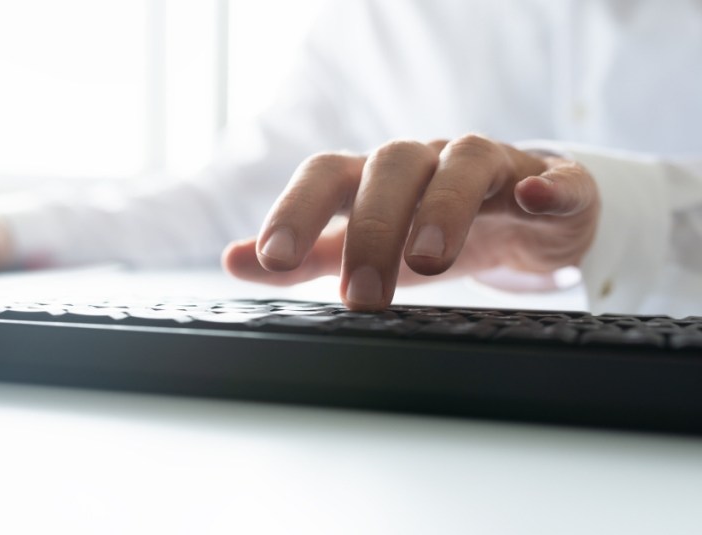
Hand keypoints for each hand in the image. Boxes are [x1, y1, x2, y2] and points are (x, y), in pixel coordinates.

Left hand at [222, 135, 599, 309]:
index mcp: (374, 178)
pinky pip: (556, 177)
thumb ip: (306, 254)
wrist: (523, 218)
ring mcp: (491, 167)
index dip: (296, 210)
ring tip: (428, 261)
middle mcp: (427, 162)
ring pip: (466, 163)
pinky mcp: (552, 184)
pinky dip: (548, 185)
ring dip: (444, 206)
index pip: (327, 177)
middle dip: (371, 228)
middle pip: (391, 168)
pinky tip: (536, 198)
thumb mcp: (363, 245)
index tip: (271, 258)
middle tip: (361, 294)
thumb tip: (233, 258)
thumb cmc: (430, 231)